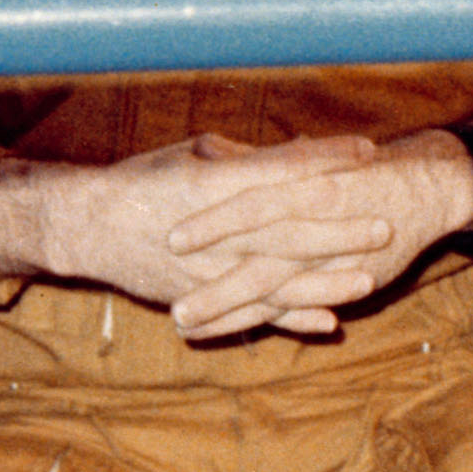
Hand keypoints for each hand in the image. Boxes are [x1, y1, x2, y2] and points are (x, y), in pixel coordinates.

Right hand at [0, 132, 439, 341]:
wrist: (85, 227)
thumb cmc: (143, 182)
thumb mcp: (192, 157)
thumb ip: (246, 157)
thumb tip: (298, 147)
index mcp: (215, 185)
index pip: (282, 169)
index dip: (326, 159)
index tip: (368, 150)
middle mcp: (218, 231)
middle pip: (289, 229)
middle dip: (340, 229)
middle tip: (386, 223)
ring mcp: (211, 270)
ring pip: (277, 280)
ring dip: (325, 282)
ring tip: (370, 280)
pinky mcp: (202, 299)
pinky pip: (253, 314)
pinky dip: (292, 320)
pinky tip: (328, 324)